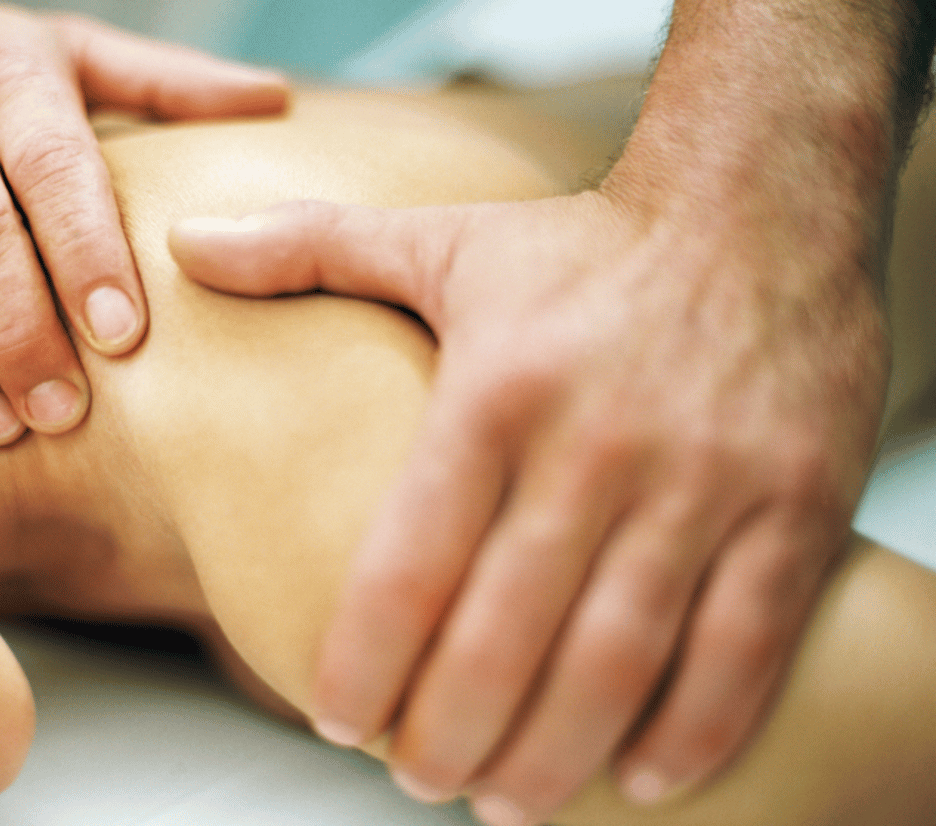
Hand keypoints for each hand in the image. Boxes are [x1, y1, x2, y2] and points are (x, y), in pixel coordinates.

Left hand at [169, 185, 886, 821]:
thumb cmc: (583, 242)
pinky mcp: (795, 502)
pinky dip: (693, 728)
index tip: (336, 719)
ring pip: (617, 659)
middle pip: (505, 636)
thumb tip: (183, 243)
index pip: (409, 563)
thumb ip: (306, 248)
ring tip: (504, 800)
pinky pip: (743, 643)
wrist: (761, 205)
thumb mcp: (440, 237)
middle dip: (448, 734)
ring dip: (552, 755)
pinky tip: (642, 777)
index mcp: (496, 391)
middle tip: (414, 777)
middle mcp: (597, 443)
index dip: (363, 664)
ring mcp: (704, 479)